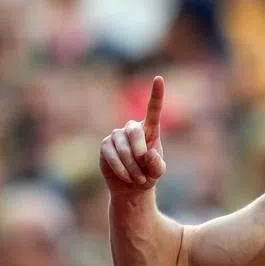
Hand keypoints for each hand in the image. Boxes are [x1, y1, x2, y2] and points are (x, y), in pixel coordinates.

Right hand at [99, 76, 166, 190]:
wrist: (132, 186)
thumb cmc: (149, 174)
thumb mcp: (158, 171)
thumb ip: (157, 163)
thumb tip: (147, 153)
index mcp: (150, 129)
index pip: (153, 109)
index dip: (156, 94)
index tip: (159, 78)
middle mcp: (132, 128)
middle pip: (133, 131)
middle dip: (139, 150)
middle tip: (144, 165)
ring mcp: (117, 135)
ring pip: (122, 148)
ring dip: (132, 166)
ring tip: (139, 178)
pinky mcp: (105, 145)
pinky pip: (112, 155)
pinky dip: (121, 168)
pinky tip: (127, 177)